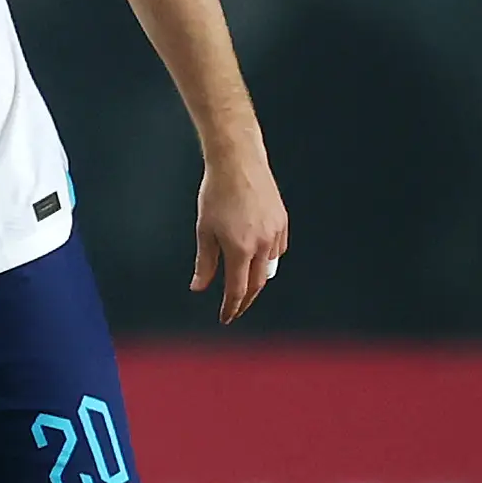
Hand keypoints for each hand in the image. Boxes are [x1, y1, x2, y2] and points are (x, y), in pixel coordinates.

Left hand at [191, 144, 287, 324]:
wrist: (239, 163)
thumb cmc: (215, 194)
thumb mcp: (204, 230)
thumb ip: (205, 262)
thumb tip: (199, 288)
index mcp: (240, 249)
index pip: (237, 290)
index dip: (231, 307)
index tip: (225, 318)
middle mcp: (262, 245)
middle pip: (257, 284)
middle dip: (245, 300)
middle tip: (234, 309)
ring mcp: (276, 233)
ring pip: (269, 268)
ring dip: (256, 281)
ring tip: (243, 288)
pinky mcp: (282, 222)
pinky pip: (277, 251)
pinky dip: (267, 261)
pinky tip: (257, 261)